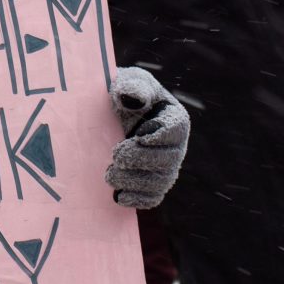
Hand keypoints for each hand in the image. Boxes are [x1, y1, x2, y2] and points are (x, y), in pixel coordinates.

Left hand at [104, 66, 189, 209]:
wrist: (107, 118)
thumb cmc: (121, 95)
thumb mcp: (125, 83)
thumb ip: (132, 86)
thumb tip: (135, 98)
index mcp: (174, 118)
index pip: (176, 130)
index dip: (159, 135)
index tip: (138, 135)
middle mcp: (175, 146)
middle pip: (168, 160)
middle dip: (141, 159)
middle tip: (116, 155)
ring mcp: (165, 168)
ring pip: (160, 183)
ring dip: (134, 181)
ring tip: (110, 175)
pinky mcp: (152, 185)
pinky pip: (152, 198)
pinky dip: (136, 199)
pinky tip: (118, 195)